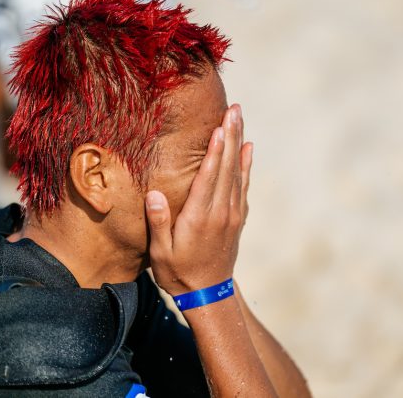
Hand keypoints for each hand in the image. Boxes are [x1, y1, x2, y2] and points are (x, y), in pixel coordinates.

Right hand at [144, 104, 252, 295]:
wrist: (209, 295)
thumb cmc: (179, 273)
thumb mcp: (161, 253)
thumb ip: (158, 223)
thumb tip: (154, 194)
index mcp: (200, 217)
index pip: (209, 178)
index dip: (214, 151)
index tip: (219, 127)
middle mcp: (220, 211)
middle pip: (227, 167)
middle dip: (230, 136)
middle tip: (234, 108)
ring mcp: (232, 213)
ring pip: (238, 172)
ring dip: (239, 143)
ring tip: (239, 118)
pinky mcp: (237, 217)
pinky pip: (244, 185)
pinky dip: (246, 165)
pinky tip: (248, 148)